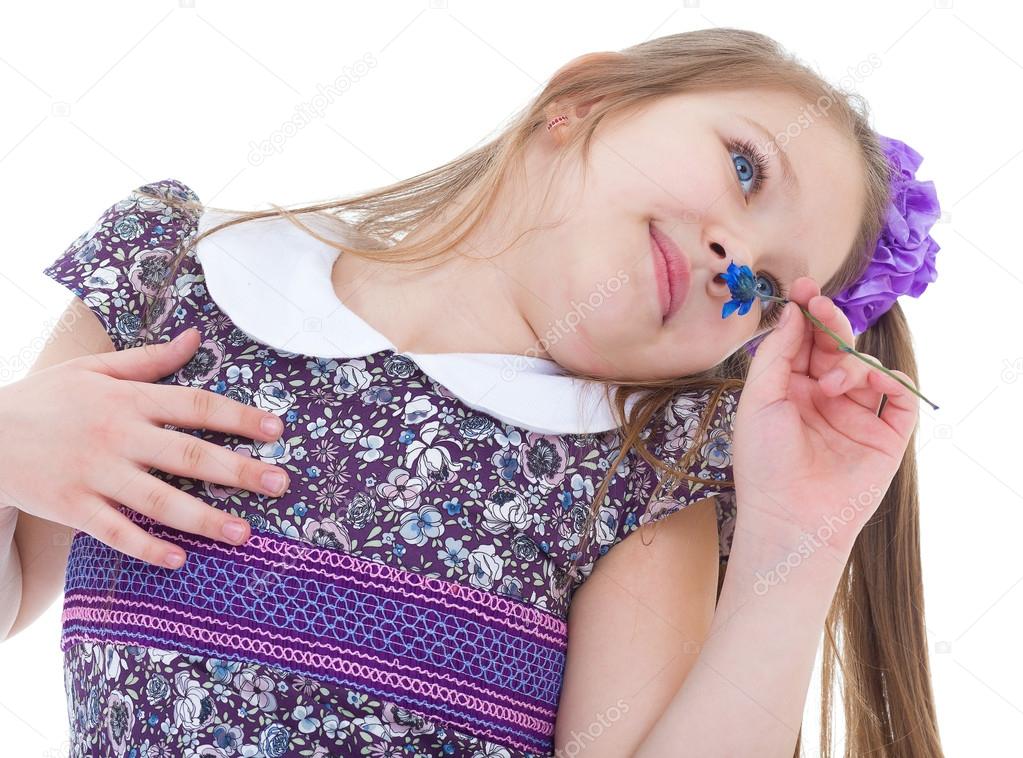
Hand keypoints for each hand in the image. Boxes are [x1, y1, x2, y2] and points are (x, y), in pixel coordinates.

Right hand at [0, 329, 290, 568]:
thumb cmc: (44, 399)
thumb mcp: (93, 369)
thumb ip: (149, 361)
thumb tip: (196, 338)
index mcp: (127, 400)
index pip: (196, 406)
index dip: (239, 417)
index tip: (277, 430)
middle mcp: (117, 436)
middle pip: (188, 455)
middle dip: (239, 471)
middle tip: (281, 484)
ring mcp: (94, 474)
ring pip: (158, 500)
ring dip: (204, 518)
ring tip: (245, 533)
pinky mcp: (72, 507)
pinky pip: (115, 533)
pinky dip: (147, 548)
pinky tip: (180, 559)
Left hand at [731, 277, 919, 554]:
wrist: (791, 517)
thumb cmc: (764, 463)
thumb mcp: (759, 399)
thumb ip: (777, 353)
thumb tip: (793, 312)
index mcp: (791, 390)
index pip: (804, 343)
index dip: (806, 315)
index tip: (804, 287)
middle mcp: (825, 399)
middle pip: (836, 347)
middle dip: (830, 323)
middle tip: (820, 304)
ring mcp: (857, 415)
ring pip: (867, 365)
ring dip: (849, 361)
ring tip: (831, 383)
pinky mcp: (886, 434)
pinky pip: (899, 394)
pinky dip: (886, 379)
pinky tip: (861, 383)